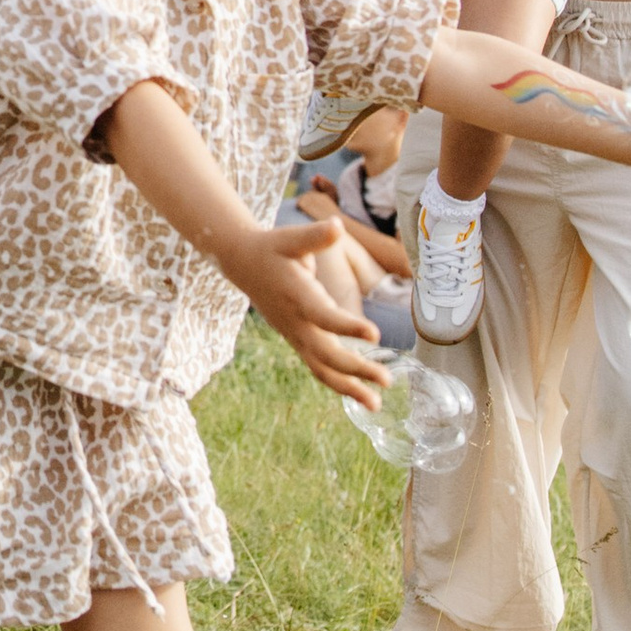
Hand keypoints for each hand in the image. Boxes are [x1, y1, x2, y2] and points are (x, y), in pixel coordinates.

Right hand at [226, 210, 386, 407]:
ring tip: (376, 405)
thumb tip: (337, 226)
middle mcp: (296, 321)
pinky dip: (338, 383)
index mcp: (297, 296)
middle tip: (387, 380)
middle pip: (326, 354)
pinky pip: (318, 367)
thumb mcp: (291, 237)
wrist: (242, 264)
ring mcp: (295, 335)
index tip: (375, 334)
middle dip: (357, 369)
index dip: (348, 326)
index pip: (324, 316)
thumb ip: (315, 236)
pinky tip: (360, 393)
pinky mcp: (298, 340)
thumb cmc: (272, 248)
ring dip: (348, 388)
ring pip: (321, 369)